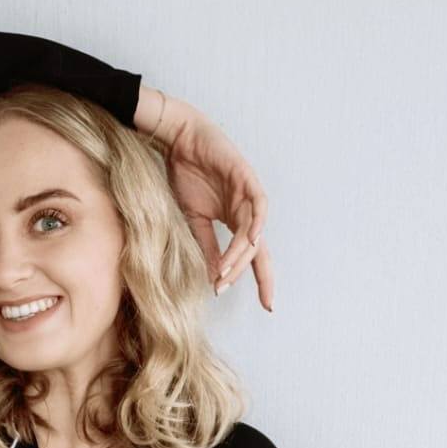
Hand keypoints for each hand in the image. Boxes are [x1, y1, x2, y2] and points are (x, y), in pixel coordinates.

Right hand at [149, 96, 273, 311]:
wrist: (178, 142)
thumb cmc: (185, 176)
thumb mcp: (193, 221)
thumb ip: (207, 247)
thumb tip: (215, 279)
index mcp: (236, 222)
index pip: (253, 256)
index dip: (260, 280)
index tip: (267, 306)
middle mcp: (246, 211)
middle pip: (259, 250)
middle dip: (258, 276)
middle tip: (245, 295)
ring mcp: (248, 194)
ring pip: (253, 232)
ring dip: (240, 255)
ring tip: (225, 272)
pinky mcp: (245, 176)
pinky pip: (258, 203)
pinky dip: (257, 222)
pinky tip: (252, 239)